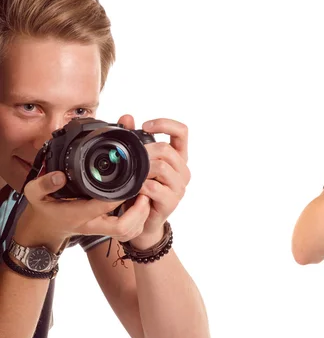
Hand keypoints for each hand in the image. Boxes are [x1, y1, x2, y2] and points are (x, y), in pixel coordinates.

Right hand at [14, 171, 151, 251]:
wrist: (45, 229)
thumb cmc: (43, 208)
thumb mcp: (34, 194)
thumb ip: (44, 184)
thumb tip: (59, 176)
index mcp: (78, 214)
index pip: (104, 206)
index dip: (120, 194)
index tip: (131, 181)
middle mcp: (92, 225)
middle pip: (123, 227)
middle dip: (139, 211)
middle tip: (145, 192)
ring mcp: (101, 230)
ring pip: (129, 233)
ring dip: (141, 217)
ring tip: (145, 197)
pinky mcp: (107, 231)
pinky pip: (129, 233)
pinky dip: (139, 222)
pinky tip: (140, 206)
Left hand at [117, 115, 190, 248]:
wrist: (142, 220)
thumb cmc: (141, 188)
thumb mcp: (138, 162)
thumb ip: (133, 138)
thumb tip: (126, 117)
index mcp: (178, 157)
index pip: (182, 132)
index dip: (165, 124)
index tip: (145, 125)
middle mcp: (182, 170)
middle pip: (167, 150)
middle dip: (145, 152)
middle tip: (130, 158)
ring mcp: (179, 187)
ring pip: (162, 168)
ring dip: (142, 170)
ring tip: (132, 175)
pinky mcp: (171, 202)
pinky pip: (154, 188)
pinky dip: (140, 187)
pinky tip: (133, 189)